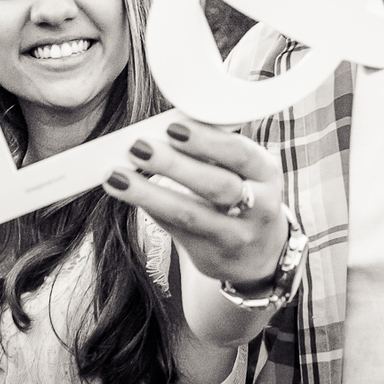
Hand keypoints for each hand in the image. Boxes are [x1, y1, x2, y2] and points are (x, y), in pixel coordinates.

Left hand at [101, 115, 286, 288]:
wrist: (260, 253)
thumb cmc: (244, 193)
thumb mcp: (244, 169)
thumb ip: (212, 149)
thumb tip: (161, 128)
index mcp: (266, 172)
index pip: (240, 154)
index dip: (207, 141)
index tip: (172, 127)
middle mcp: (259, 206)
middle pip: (216, 185)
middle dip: (174, 165)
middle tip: (138, 147)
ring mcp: (236, 235)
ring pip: (190, 213)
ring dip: (149, 193)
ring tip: (117, 176)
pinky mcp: (211, 255)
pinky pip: (175, 229)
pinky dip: (150, 207)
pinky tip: (127, 192)